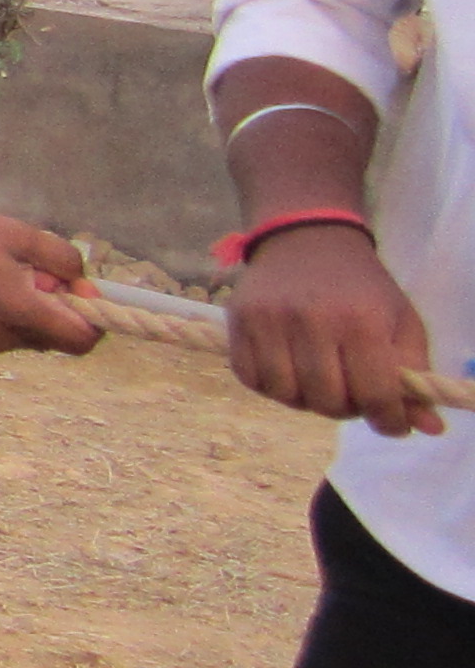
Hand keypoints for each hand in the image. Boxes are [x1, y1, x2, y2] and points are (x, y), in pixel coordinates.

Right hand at [0, 207, 102, 358]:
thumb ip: (61, 257)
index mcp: (23, 313)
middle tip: (31, 272)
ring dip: (29, 310)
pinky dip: (4, 314)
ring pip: (28, 334)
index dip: (94, 318)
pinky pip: (1, 333)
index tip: (77, 289)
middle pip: (56, 337)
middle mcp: (6, 339)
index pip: (84, 340)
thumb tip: (82, 282)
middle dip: (57, 308)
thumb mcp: (16, 233)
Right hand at [227, 220, 444, 436]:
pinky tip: (289, 373)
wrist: (308, 239)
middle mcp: (312, 320)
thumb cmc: (362, 286)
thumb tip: (428, 428)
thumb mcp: (402, 321)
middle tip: (353, 397)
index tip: (392, 425)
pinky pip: (250, 378)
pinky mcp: (238, 321)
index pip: (374, 393)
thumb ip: (415, 375)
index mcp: (361, 320)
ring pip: (286, 394)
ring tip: (320, 385)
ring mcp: (269, 320)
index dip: (388, 419)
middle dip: (346, 409)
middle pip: (327, 400)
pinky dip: (271, 387)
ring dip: (307, 401)